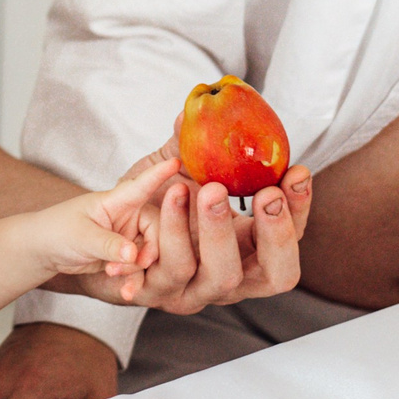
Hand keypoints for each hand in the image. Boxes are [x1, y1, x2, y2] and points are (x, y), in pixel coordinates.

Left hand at [32, 154, 174, 296]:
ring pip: (150, 253)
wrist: (45, 251)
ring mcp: (129, 236)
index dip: (158, 174)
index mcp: (116, 201)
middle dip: (149, 250)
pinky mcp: (126, 255)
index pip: (141, 186)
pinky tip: (126, 291)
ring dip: (136, 268)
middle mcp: (128, 216)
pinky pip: (140, 269)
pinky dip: (134, 280)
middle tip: (132, 263)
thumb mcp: (82, 237)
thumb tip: (134, 255)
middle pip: (158, 229)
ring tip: (112, 272)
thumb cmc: (58, 231)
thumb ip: (109, 245)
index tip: (176, 161)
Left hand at [84, 139, 313, 314]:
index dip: (301, 209)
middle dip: (276, 233)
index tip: (296, 172)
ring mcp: (195, 290)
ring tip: (204, 188)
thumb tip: (206, 105)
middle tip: (264, 193)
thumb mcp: (174, 170)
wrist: (97, 236)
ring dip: (218, 230)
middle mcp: (230, 276)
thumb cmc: (148, 205)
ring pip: (223, 277)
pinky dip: (170, 235)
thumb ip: (195, 143)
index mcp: (246, 247)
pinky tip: (166, 199)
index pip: (291, 237)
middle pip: (278, 274)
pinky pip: (169, 271)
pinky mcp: (157, 293)